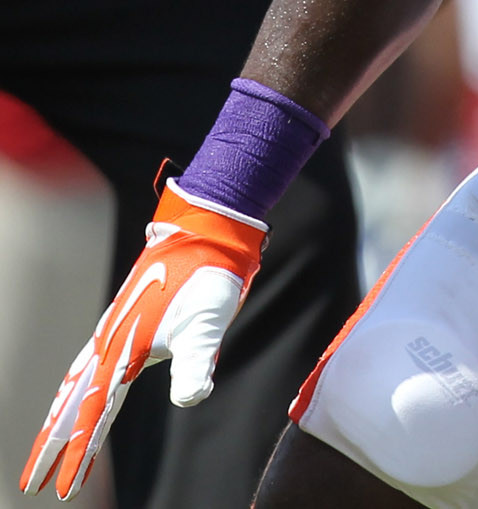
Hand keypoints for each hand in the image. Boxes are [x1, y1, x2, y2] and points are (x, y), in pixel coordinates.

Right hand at [21, 184, 265, 499]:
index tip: (62, 490)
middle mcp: (108, 345)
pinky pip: (86, 368)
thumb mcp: (208, 323)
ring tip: (44, 451)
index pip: (93, 416)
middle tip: (30, 484)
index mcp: (122, 352)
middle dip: (51, 447)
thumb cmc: (208, 278)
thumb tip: (191, 398)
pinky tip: (75, 398)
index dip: (79, 455)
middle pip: (70, 407)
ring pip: (73, 388)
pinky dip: (73, 392)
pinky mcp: (123, 325)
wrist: (205, 234)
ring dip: (57, 421)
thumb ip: (195, 363)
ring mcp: (112, 333)